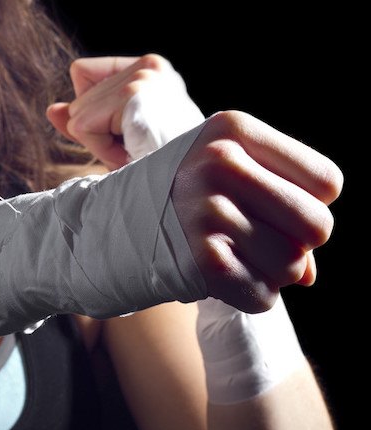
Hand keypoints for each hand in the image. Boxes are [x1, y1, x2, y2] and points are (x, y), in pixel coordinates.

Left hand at [47, 54, 202, 169]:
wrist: (188, 189)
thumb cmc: (159, 169)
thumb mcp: (116, 140)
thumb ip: (83, 121)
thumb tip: (52, 109)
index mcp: (150, 68)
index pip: (82, 74)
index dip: (93, 113)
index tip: (129, 134)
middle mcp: (149, 65)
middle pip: (78, 98)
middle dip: (98, 133)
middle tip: (136, 149)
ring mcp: (142, 77)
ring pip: (77, 114)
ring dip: (100, 145)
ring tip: (137, 152)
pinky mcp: (132, 96)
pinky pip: (83, 127)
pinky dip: (101, 150)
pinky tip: (133, 153)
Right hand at [173, 111, 342, 311]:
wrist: (108, 226)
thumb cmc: (182, 198)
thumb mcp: (224, 171)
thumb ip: (281, 209)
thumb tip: (309, 274)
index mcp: (232, 129)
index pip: (327, 182)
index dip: (308, 203)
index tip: (269, 208)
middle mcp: (220, 163)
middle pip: (318, 226)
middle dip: (298, 244)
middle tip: (258, 240)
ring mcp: (208, 211)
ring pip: (294, 267)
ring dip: (271, 274)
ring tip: (234, 257)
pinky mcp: (201, 259)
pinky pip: (263, 296)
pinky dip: (249, 296)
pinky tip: (219, 277)